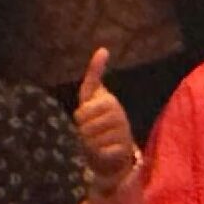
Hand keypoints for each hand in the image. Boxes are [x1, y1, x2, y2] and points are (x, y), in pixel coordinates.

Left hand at [71, 48, 137, 176]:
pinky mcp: (123, 149)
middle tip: (92, 132)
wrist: (116, 146)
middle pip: (85, 129)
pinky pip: (101, 152)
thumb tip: (103, 49)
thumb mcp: (93, 94)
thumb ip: (95, 73)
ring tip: (98, 141)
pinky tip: (104, 150)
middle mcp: (118, 115)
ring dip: (90, 145)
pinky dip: (99, 154)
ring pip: (92, 142)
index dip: (80, 119)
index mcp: (109, 101)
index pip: (80, 114)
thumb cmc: (100, 117)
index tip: (88, 118)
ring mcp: (122, 133)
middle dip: (84, 133)